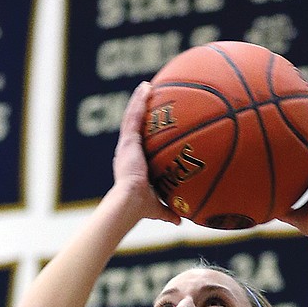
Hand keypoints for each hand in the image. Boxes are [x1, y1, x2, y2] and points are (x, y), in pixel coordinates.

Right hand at [112, 82, 180, 225]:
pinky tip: (146, 88)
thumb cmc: (140, 208)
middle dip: (139, 111)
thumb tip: (181, 221)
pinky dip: (139, 102)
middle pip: (133, 126)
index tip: (149, 124)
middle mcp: (126, 152)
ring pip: (132, 117)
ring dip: (139, 101)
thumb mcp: (157, 207)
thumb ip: (168, 211)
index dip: (141, 133)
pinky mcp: (127, 141)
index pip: (137, 144)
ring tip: (146, 86)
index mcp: (131, 164)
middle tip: (148, 97)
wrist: (129, 203)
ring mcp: (126, 146)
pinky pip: (134, 116)